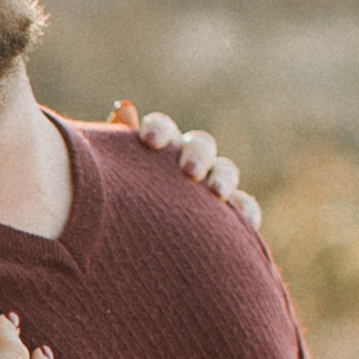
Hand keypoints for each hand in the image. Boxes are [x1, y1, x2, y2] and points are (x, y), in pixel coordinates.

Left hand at [109, 99, 263, 231]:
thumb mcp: (112, 180)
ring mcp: (206, 186)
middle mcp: (184, 161)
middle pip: (200, 143)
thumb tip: (124, 106)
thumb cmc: (114, 209)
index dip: (158, 129)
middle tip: (190, 171)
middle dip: (197, 153)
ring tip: (217, 193)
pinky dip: (246, 210)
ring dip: (223, 177)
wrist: (126, 252)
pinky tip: (246, 220)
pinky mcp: (224, 215)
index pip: (161, 127)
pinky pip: (242, 207)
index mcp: (155, 148)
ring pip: (224, 170)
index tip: (149, 141)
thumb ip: (117, 148)